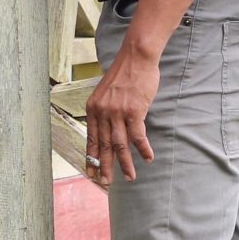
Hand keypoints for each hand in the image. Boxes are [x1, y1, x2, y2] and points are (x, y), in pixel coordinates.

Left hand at [84, 43, 159, 183]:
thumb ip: (104, 111)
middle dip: (105, 166)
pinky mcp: (134, 110)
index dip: (91, 157)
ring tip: (129, 178)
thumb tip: (106, 129)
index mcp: (93, 108)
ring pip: (120, 144)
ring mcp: (118, 112)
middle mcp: (103, 112)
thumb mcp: (105, 93)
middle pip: (103, 145)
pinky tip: (148, 158)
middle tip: (106, 182)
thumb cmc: (124, 74)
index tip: (91, 173)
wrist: (136, 57)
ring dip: (125, 163)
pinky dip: (143, 149)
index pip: (90, 138)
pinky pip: (137, 136)